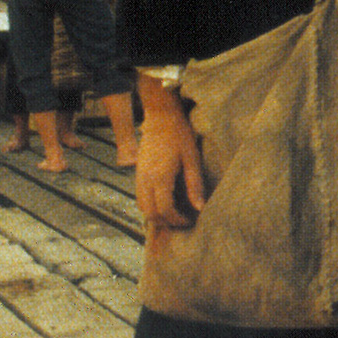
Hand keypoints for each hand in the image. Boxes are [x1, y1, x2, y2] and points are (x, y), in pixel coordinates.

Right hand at [136, 91, 204, 228]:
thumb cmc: (179, 134)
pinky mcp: (137, 172)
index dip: (177, 220)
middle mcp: (145, 179)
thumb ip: (195, 185)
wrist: (160, 116)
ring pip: (142, 207)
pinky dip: (150, 205)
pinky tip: (165, 201)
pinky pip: (140, 196)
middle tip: (182, 220)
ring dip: (156, 215)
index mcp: (160, 177)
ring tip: (174, 213)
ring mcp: (138, 176)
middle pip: (150, 213)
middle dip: (166, 222)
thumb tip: (200, 208)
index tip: (190, 220)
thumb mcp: (192, 158)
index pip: (164, 210)